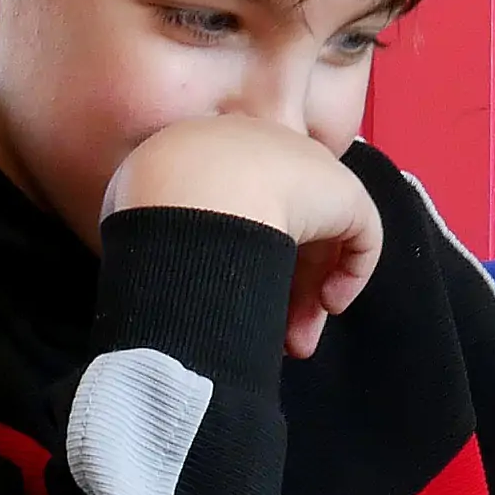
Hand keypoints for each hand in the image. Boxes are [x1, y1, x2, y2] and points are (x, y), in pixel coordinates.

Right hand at [101, 116, 383, 357]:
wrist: (189, 193)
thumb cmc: (153, 206)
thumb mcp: (137, 210)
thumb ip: (166, 228)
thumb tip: (173, 266)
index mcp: (212, 149)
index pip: (236, 206)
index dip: (236, 257)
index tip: (222, 299)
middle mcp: (264, 151)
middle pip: (279, 226)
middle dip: (276, 290)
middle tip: (270, 337)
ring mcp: (306, 167)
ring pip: (316, 241)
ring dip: (305, 300)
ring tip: (294, 345)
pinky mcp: (343, 192)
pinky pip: (357, 237)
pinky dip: (347, 277)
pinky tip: (326, 307)